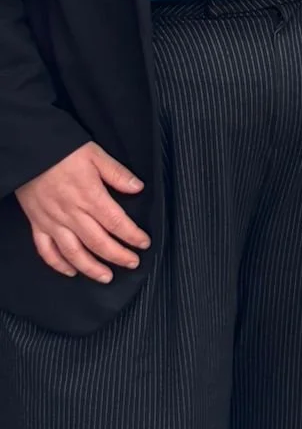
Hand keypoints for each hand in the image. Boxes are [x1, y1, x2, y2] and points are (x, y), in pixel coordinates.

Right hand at [16, 143, 148, 282]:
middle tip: (133, 263)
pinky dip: (58, 264)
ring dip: (91, 268)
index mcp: (90, 196)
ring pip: (73, 252)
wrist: (30, 151)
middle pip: (98, 242)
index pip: (116, 222)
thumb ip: (117, 173)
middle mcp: (71, 214)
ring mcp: (53, 222)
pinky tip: (71, 271)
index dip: (132, 236)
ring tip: (107, 277)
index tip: (144, 244)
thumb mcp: (96, 154)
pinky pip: (46, 250)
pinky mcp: (37, 224)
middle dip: (118, 256)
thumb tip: (138, 188)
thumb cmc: (64, 150)